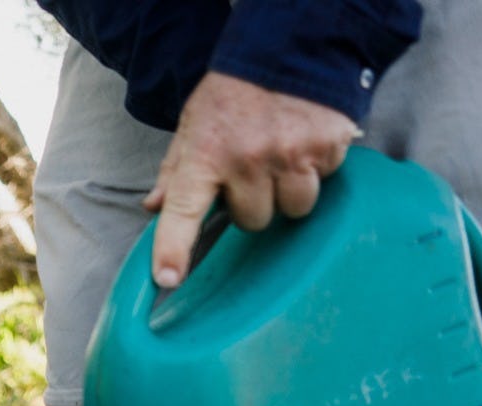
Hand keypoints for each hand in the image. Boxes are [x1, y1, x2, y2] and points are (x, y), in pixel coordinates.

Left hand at [144, 72, 358, 287]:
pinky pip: (323, 182)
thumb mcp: (193, 125)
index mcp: (206, 154)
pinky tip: (304, 143)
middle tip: (251, 172)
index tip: (166, 279)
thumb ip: (175, 170)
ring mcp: (291, 154)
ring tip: (280, 160)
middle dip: (252, 204)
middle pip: (252, 221)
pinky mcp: (327, 148)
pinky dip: (316, 169)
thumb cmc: (234, 93)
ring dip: (287, 193)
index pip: (182, 211)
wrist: (289, 50)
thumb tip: (153, 208)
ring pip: (292, 209)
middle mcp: (247, 159)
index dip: (173, 249)